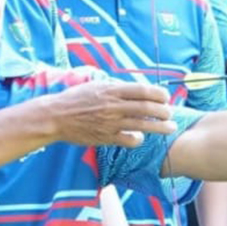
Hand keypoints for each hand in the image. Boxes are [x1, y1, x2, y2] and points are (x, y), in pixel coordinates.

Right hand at [53, 78, 175, 147]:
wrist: (55, 116)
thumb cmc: (75, 99)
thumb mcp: (95, 85)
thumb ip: (115, 87)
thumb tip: (135, 89)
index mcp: (111, 90)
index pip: (141, 90)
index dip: (157, 94)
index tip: (165, 97)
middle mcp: (113, 105)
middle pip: (145, 108)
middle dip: (163, 111)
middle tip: (171, 114)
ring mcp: (110, 122)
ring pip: (141, 125)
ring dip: (159, 127)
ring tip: (170, 128)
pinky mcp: (105, 137)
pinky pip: (128, 139)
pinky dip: (138, 139)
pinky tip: (140, 138)